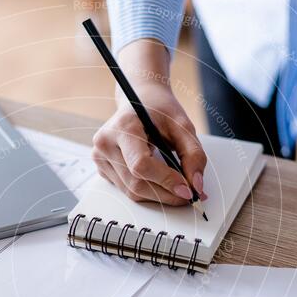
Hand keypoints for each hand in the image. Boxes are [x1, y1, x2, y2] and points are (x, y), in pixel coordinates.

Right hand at [91, 41, 206, 205]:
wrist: (140, 100)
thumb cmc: (159, 110)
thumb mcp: (183, 126)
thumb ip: (194, 155)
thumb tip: (196, 185)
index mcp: (123, 126)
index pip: (141, 164)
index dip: (165, 180)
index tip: (187, 189)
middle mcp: (105, 142)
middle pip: (136, 183)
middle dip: (166, 193)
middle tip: (189, 193)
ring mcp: (100, 157)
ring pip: (132, 192)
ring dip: (158, 196)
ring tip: (177, 188)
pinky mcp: (102, 168)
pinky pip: (126, 190)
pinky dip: (148, 192)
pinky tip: (159, 181)